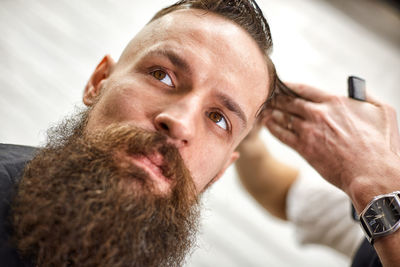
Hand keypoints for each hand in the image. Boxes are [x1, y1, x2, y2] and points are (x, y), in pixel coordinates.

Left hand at [265, 83, 399, 209]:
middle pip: (289, 101)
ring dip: (271, 112)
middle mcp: (318, 113)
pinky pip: (282, 135)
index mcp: (335, 102)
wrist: (370, 173)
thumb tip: (359, 89)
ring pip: (283, 117)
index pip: (304, 89)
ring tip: (263, 109)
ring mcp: (308, 130)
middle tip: (267, 96)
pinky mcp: (303, 148)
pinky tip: (267, 124)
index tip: (281, 85)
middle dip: (277, 98)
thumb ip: (367, 97)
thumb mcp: (382, 112)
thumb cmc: (380, 145)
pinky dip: (272, 128)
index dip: (289, 86)